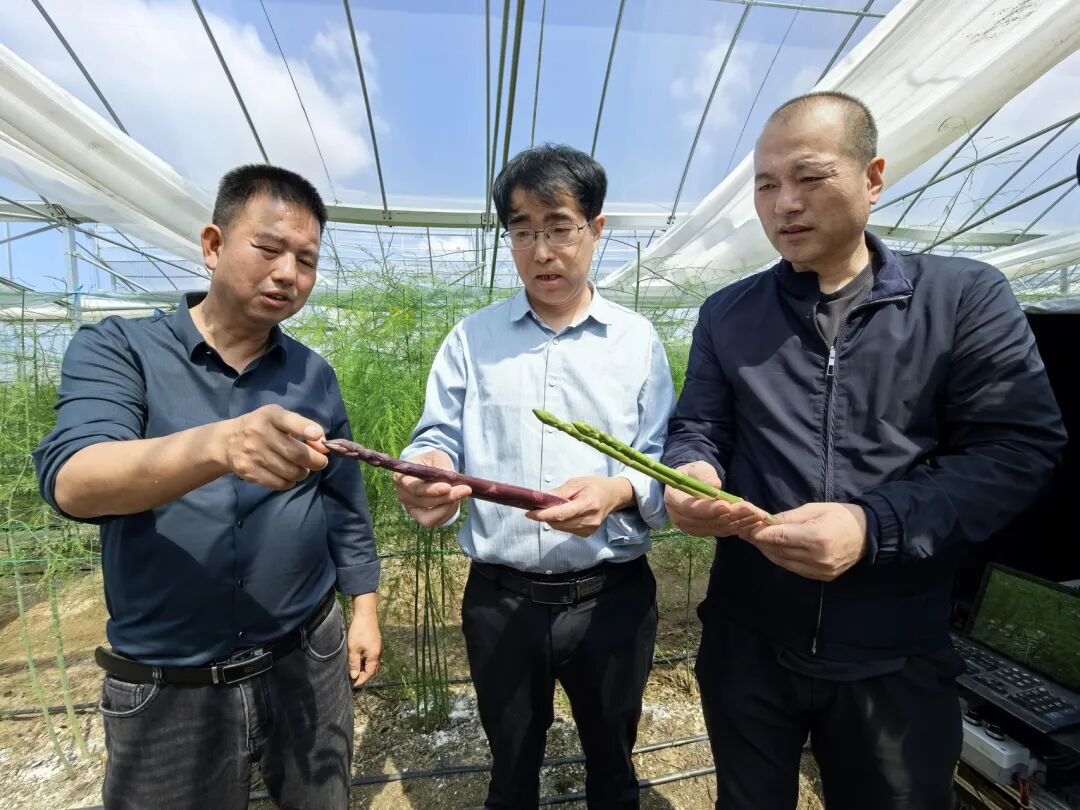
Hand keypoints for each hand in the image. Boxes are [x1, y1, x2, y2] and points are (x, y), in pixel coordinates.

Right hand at [221, 404, 327, 489]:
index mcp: (269, 416)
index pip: (289, 421)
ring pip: (291, 471)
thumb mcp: (279, 419)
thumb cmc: (262, 427)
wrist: (227, 442)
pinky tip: (288, 475)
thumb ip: (303, 428)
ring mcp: (253, 454)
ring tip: (302, 468)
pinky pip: (279, 483)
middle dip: (316, 461)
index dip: (305, 429)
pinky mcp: (249, 471)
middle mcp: (259, 433)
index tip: (318, 436)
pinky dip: (290, 482)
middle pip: (297, 453)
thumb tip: (323, 445)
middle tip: (321, 462)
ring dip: (303, 473)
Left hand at [348, 594, 381, 686]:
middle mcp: (379, 653)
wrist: (366, 614)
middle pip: (373, 670)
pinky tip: (359, 660)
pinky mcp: (376, 643)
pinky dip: (367, 662)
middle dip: (364, 676)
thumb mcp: (354, 648)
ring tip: (355, 671)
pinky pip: (373, 657)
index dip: (361, 680)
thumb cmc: (359, 631)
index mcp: (374, 656)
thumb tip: (354, 676)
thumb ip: (354, 663)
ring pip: (373, 663)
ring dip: (366, 669)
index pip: (369, 673)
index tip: (353, 685)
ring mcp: (379, 647)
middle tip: (354, 680)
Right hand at [393, 449, 469, 527]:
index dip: (431, 490)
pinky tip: (456, 500)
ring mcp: (412, 509)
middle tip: (465, 489)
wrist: (432, 470)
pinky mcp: (423, 518)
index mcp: (402, 479)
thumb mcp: (436, 456)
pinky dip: (449, 512)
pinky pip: (437, 521)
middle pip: (424, 502)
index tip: (448, 487)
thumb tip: (449, 477)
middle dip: (446, 498)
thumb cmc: (431, 462)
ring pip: (430, 517)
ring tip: (461, 493)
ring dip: (449, 507)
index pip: (414, 488)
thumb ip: (441, 464)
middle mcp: (404, 496)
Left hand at [524, 476, 633, 536]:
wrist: (613, 496)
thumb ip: (559, 493)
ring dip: (553, 520)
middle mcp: (589, 520)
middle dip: (545, 516)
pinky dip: (561, 523)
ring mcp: (589, 529)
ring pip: (561, 528)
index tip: (529, 513)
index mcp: (588, 504)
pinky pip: (567, 530)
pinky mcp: (587, 534)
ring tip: (555, 508)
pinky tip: (566, 514)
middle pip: (559, 523)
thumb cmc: (594, 486)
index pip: (561, 514)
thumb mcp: (576, 483)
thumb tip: (541, 499)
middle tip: (539, 507)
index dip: (543, 515)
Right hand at [664, 462, 769, 537]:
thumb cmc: (693, 474)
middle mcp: (680, 518)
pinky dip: (738, 527)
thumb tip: (715, 485)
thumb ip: (704, 475)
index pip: (690, 508)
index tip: (727, 506)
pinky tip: (753, 522)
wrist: (690, 485)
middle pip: (708, 521)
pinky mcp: (704, 532)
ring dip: (739, 523)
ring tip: (757, 515)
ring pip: (718, 528)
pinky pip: (722, 532)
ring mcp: (692, 528)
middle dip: (732, 516)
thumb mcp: (697, 467)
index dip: (709, 509)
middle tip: (751, 510)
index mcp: (673, 500)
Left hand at [745, 502, 868, 580]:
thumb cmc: (841, 515)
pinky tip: (775, 550)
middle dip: (761, 542)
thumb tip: (765, 522)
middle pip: (779, 551)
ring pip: (784, 563)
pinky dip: (782, 559)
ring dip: (769, 552)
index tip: (746, 528)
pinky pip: (795, 569)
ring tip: (757, 541)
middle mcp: (817, 558)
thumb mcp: (814, 509)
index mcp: (816, 538)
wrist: (869, 534)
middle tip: (747, 533)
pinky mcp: (823, 577)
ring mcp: (820, 570)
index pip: (780, 538)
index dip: (760, 534)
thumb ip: (788, 518)